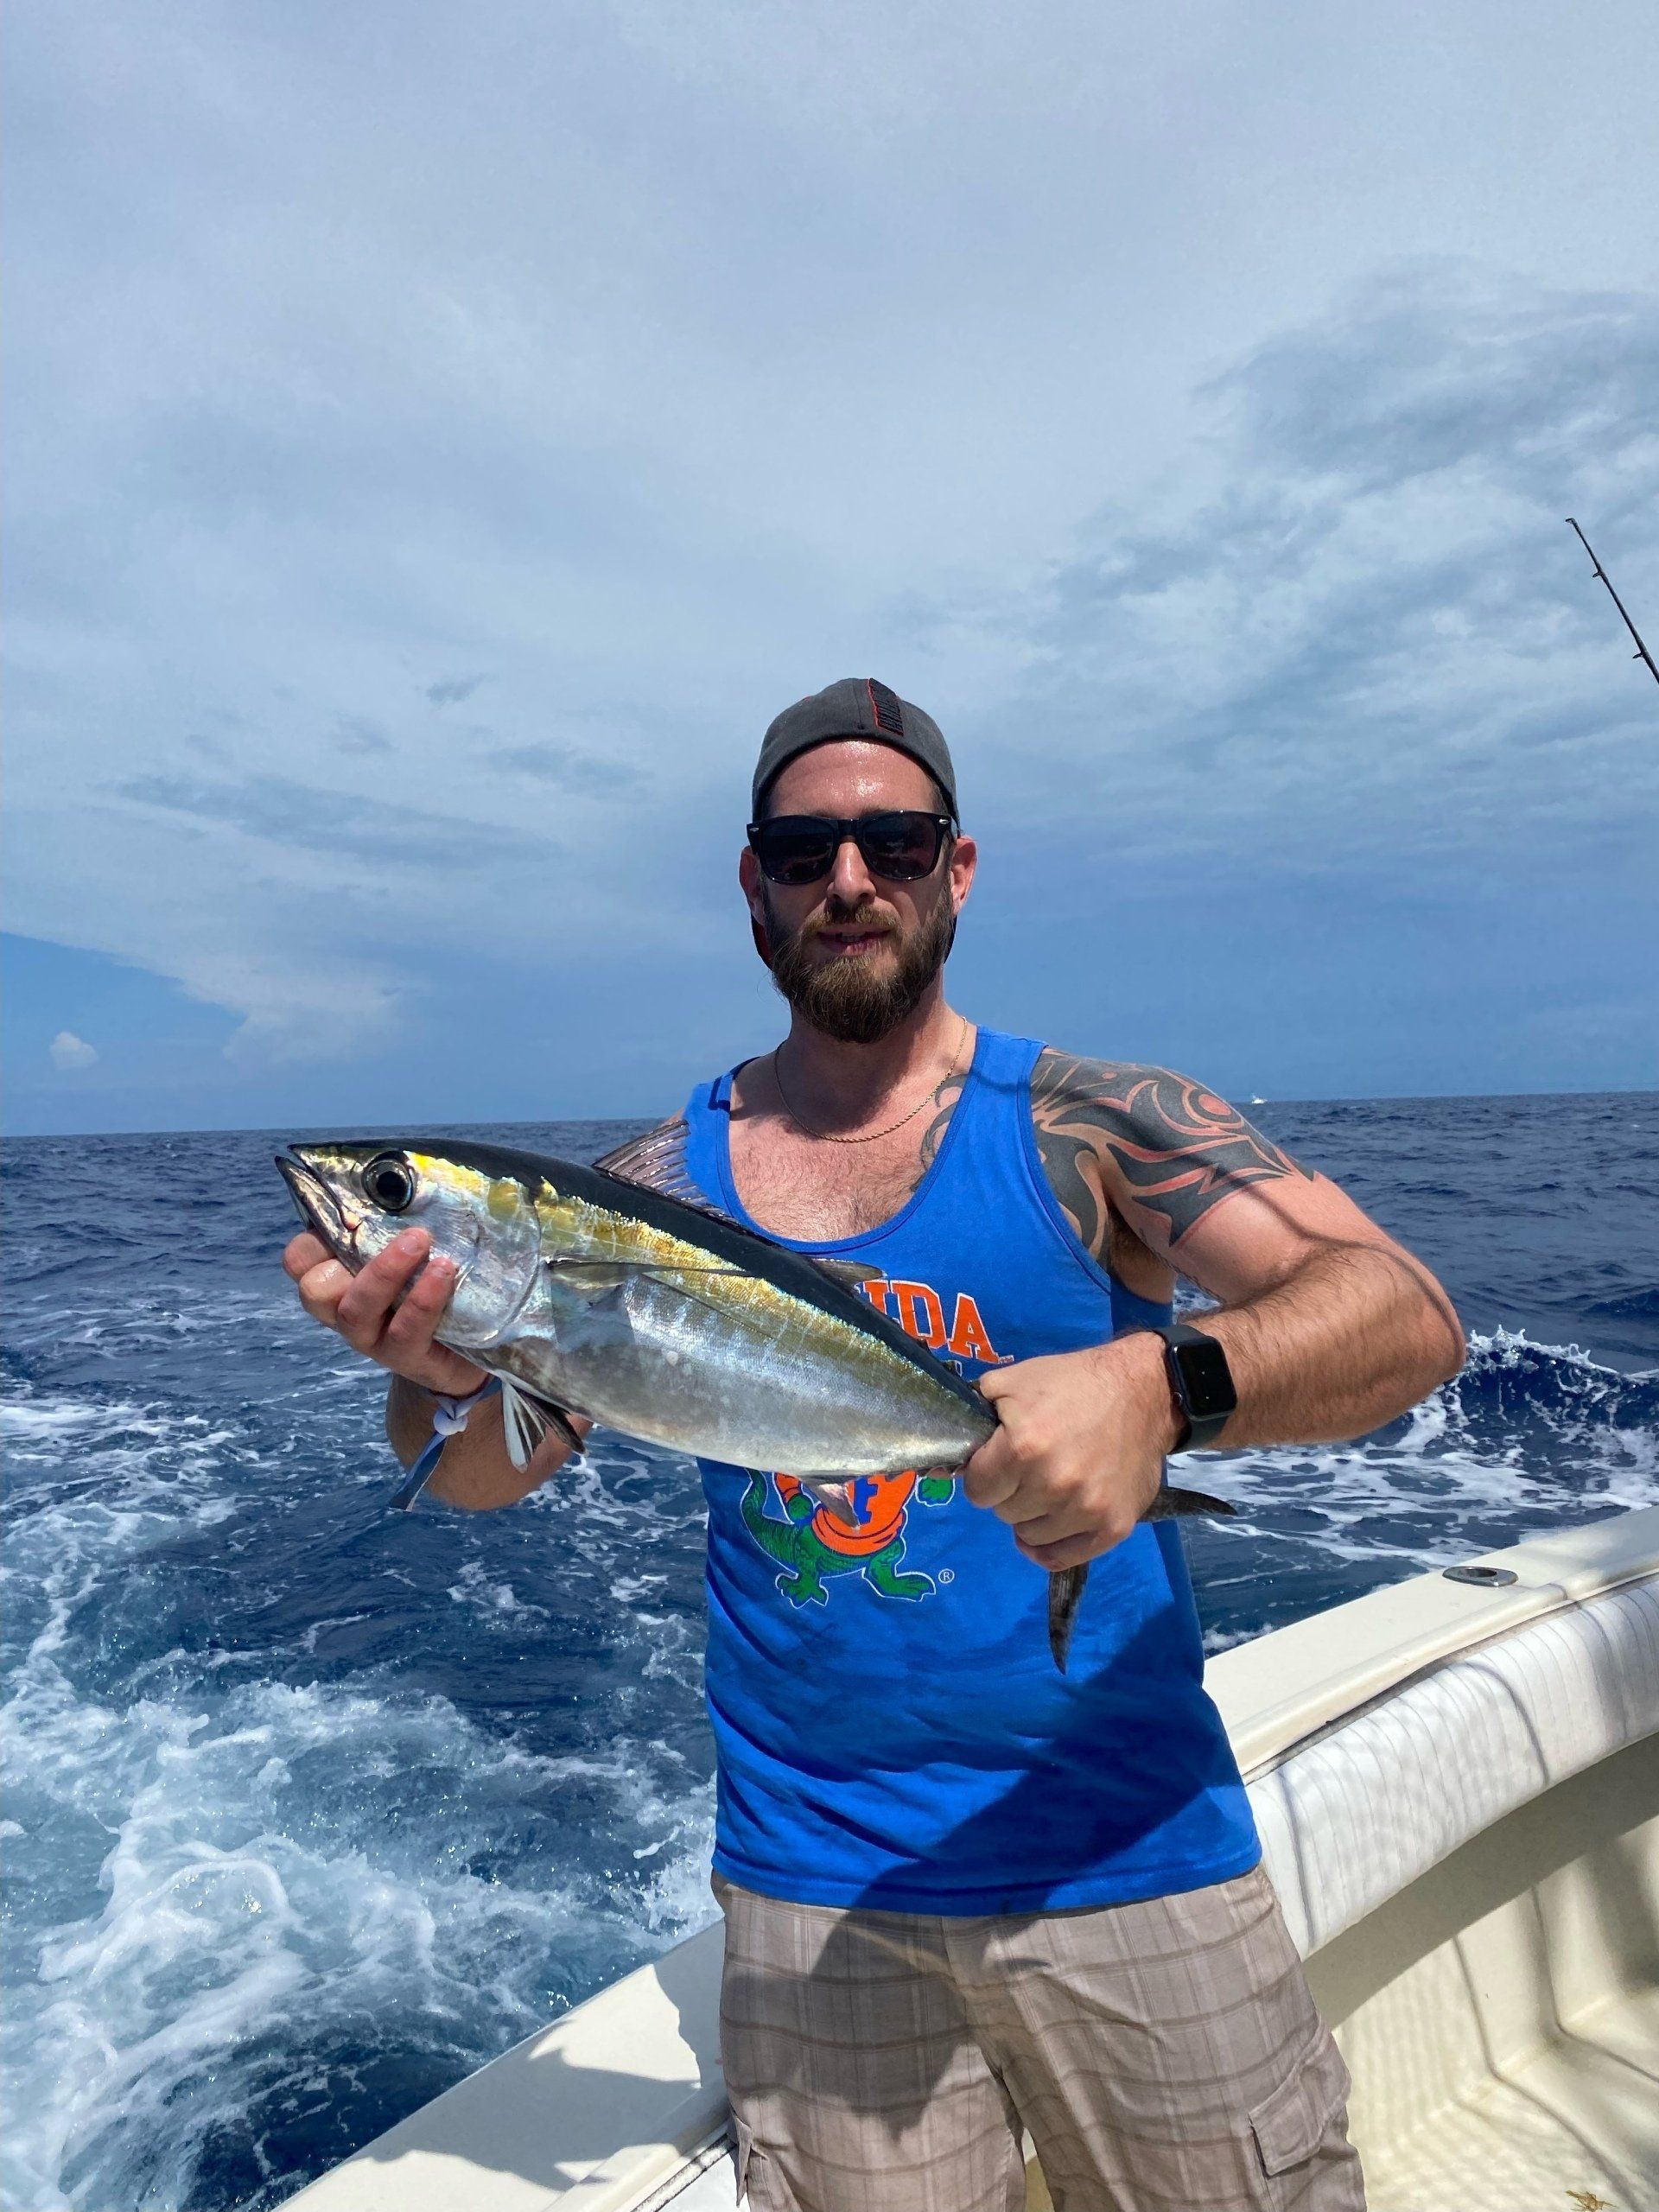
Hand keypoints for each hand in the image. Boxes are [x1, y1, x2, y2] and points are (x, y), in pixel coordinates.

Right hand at [282, 1228, 485, 1397]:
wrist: (474, 1341)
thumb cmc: (437, 1276)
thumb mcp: (418, 1240)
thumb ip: (401, 1213)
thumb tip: (403, 1170)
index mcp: (340, 1273)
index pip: (301, 1259)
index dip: (313, 1239)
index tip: (351, 1215)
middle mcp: (345, 1307)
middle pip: (314, 1289)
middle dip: (340, 1258)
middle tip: (395, 1230)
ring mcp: (371, 1336)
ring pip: (353, 1311)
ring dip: (385, 1272)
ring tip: (422, 1241)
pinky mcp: (404, 1357)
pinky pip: (403, 1331)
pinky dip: (423, 1299)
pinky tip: (445, 1273)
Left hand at [960, 1335, 1176, 1570]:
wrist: (1143, 1391)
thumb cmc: (1071, 1383)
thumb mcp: (1011, 1382)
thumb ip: (973, 1417)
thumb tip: (942, 1462)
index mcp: (1023, 1447)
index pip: (977, 1490)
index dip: (984, 1473)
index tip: (999, 1460)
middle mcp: (1054, 1484)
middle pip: (1002, 1512)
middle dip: (1009, 1490)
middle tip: (1030, 1466)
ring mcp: (1086, 1510)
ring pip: (1029, 1535)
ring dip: (1032, 1515)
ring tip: (1050, 1484)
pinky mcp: (1113, 1527)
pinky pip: (1061, 1558)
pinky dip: (1049, 1546)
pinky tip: (1052, 1522)